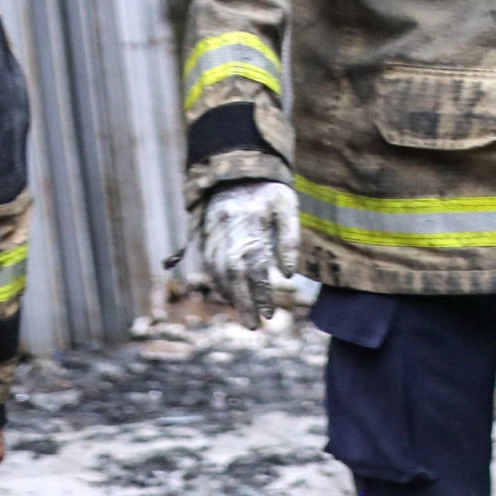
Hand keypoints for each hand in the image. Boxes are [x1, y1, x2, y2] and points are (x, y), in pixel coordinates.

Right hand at [194, 179, 299, 321]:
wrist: (237, 169)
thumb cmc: (269, 190)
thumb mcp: (287, 207)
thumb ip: (289, 239)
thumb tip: (287, 274)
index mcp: (249, 226)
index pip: (255, 268)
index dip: (261, 293)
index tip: (269, 314)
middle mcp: (227, 233)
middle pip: (233, 276)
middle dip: (243, 303)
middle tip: (254, 326)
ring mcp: (213, 235)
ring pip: (217, 273)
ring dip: (230, 296)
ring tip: (245, 316)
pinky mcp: (205, 236)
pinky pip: (209, 265)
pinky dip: (219, 283)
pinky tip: (230, 296)